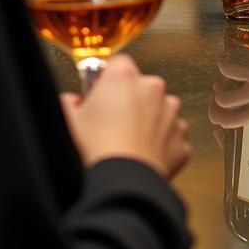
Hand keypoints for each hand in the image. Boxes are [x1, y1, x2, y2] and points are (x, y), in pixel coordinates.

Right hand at [60, 54, 190, 180]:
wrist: (122, 183)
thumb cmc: (94, 151)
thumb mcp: (66, 121)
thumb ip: (68, 102)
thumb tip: (72, 103)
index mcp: (124, 77)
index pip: (118, 64)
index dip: (108, 81)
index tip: (100, 96)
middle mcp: (153, 88)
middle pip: (142, 87)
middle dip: (130, 102)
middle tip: (111, 126)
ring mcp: (171, 113)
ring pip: (160, 111)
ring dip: (148, 123)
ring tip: (126, 145)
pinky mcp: (181, 138)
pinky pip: (171, 137)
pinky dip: (160, 146)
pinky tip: (142, 159)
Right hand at [209, 52, 248, 125]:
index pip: (236, 122)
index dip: (222, 120)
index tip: (218, 115)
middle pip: (224, 104)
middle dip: (216, 101)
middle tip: (217, 94)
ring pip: (222, 85)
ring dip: (219, 80)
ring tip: (222, 74)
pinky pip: (230, 64)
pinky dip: (224, 62)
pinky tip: (225, 58)